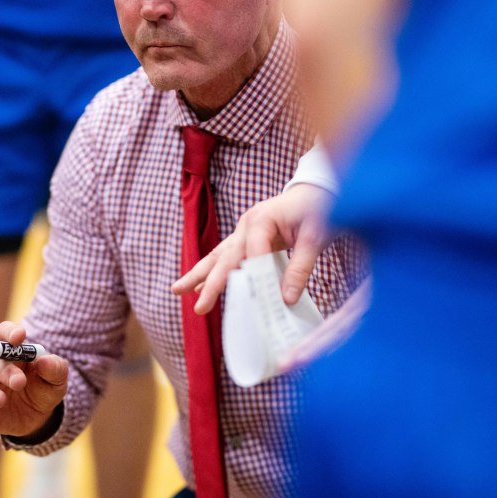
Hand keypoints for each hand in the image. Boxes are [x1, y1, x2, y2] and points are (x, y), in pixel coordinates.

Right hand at [0, 321, 68, 437]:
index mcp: (13, 352)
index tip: (18, 338)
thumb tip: (44, 361)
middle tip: (19, 382)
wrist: (39, 415)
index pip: (4, 332)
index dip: (9, 332)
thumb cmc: (45, 387)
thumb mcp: (57, 378)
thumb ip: (55, 368)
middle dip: (5, 371)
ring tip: (0, 401)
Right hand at [172, 184, 332, 313]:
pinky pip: (226, 257)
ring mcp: (243, 231)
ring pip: (217, 256)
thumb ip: (301, 268)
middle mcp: (246, 224)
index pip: (253, 253)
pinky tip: (198, 285)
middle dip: (210, 283)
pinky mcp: (246, 238)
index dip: (255, 277)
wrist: (317, 190)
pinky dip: (213, 272)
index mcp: (261, 220)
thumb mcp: (316, 238)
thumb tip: (287, 299)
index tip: (259, 300)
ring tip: (178, 290)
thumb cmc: (318, 209)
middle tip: (199, 307)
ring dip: (198, 275)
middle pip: (224, 257)